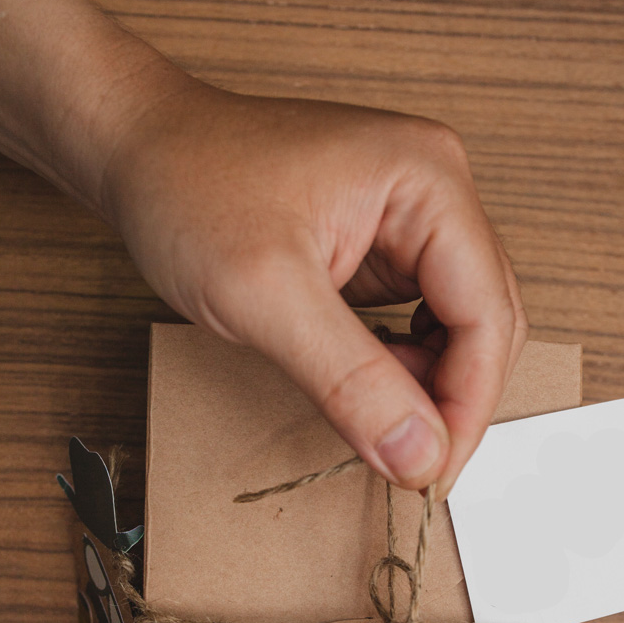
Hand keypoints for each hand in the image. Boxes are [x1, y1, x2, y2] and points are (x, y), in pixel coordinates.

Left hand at [102, 80, 527, 496]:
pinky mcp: (382, 247)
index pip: (487, 314)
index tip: (432, 472)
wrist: (136, 150)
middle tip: (413, 466)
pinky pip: (419, 323)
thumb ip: (351, 380)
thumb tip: (417, 453)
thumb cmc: (186, 187)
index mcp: (428, 181)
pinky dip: (402, 371)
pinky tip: (370, 395)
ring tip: (383, 430)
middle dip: (453, 402)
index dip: (468, 405)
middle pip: (485, 322)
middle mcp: (434, 193)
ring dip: (430, 391)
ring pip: (457, 329)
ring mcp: (410, 220)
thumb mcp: (266, 295)